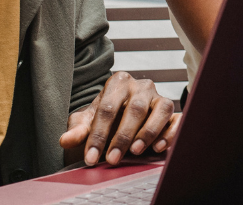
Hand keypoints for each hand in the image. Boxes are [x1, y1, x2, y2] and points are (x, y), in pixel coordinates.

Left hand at [59, 72, 176, 165]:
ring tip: (135, 151)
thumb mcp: (87, 121)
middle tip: (112, 159)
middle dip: (122, 136)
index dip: (98, 134)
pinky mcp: (172, 110)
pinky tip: (159, 147)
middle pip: (134, 109)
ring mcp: (158, 96)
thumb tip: (65, 140)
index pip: (107, 108)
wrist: (121, 116)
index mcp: (118, 82)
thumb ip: (78, 129)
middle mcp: (141, 86)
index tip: (90, 158)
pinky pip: (176, 118)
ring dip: (148, 132)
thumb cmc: (105, 117)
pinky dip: (170, 132)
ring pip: (160, 109)